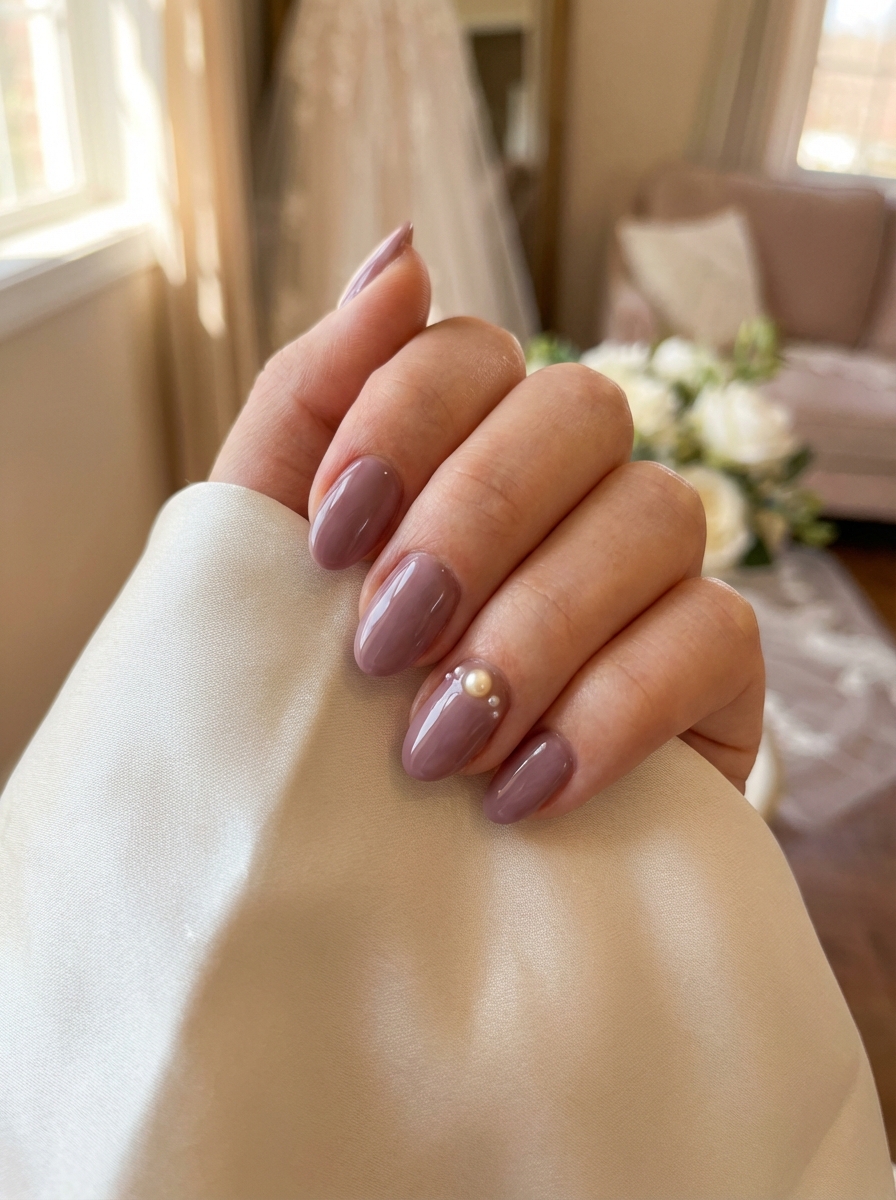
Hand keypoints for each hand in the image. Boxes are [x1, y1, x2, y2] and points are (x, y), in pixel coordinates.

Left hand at [212, 226, 763, 823]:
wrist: (390, 862)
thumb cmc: (324, 697)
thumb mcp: (271, 555)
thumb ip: (313, 403)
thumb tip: (400, 252)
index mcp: (463, 441)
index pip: (467, 350)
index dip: (400, 419)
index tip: (330, 536)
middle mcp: (572, 481)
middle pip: (577, 409)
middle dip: (472, 523)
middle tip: (381, 645)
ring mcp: (653, 565)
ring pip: (655, 511)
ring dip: (535, 628)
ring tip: (438, 745)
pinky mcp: (714, 660)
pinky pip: (713, 633)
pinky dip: (610, 709)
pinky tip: (523, 789)